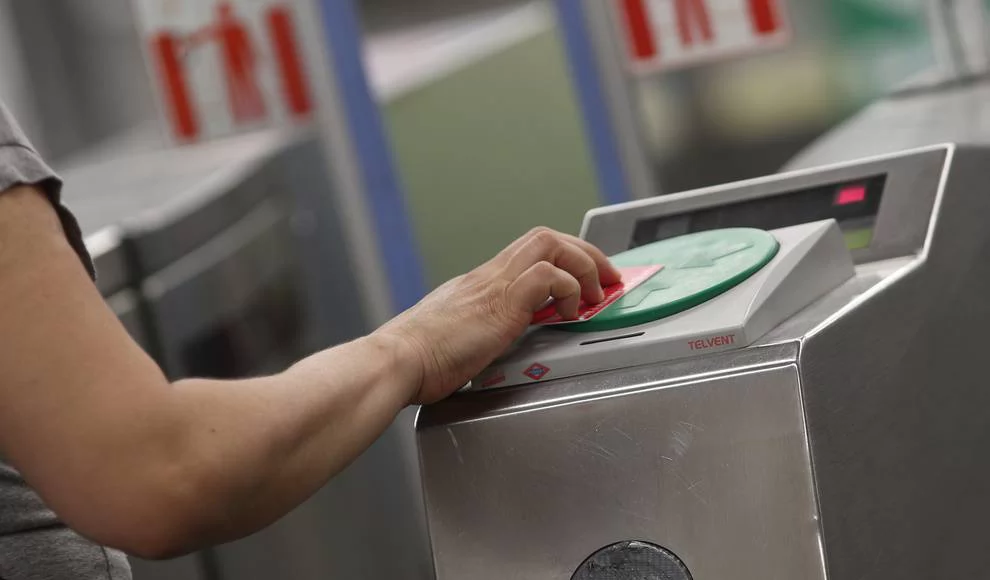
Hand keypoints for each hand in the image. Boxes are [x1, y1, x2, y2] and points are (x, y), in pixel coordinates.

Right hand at [376, 227, 621, 404]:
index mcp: (480, 283)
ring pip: (550, 243)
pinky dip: (570, 289)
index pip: (528, 252)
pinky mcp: (503, 303)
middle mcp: (490, 276)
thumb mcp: (455, 337)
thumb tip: (486, 345)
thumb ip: (475, 332)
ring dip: (583, 264)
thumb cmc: (418, 359)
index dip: (562, 258)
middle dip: (584, 252)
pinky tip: (571, 314)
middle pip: (545, 236)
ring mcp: (496, 285)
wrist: (398, 360)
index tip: (583, 278)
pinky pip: (548, 276)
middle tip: (606, 277)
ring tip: (597, 293)